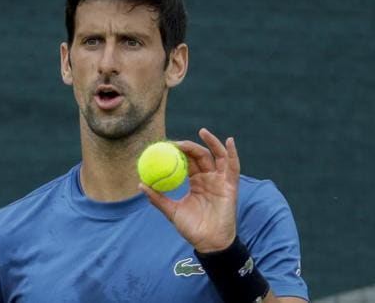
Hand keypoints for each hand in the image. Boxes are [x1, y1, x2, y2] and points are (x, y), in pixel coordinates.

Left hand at [139, 128, 239, 252]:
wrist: (208, 242)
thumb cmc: (192, 228)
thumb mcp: (172, 211)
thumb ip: (158, 198)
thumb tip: (140, 184)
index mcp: (196, 182)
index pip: (187, 162)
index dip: (178, 152)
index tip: (165, 146)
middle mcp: (209, 178)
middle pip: (200, 156)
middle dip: (189, 146)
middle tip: (176, 142)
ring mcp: (220, 181)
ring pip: (217, 156)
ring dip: (211, 142)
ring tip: (202, 131)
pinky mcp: (231, 185)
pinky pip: (233, 167)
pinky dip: (232, 153)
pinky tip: (229, 141)